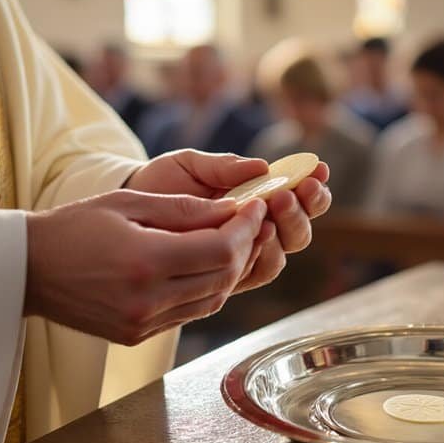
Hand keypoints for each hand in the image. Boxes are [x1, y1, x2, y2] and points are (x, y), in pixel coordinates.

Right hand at [24, 190, 266, 344]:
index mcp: (144, 262)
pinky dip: (206, 290)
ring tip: (232, 243)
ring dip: (230, 272)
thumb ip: (185, 209)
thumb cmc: (74, 227)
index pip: (220, 250)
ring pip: (212, 301)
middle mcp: (147, 300)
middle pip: (223, 278)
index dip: (246, 229)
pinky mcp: (137, 335)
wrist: (27, 269)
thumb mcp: (129, 202)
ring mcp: (142, 323)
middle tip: (251, 224)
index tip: (257, 208)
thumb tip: (233, 211)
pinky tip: (204, 266)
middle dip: (245, 248)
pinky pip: (189, 314)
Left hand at [125, 149, 331, 293]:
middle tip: (294, 191)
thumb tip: (263, 167)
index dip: (314, 186)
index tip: (318, 169)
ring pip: (284, 252)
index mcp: (257, 200)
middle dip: (304, 209)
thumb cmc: (161, 184)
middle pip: (299, 230)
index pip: (298, 198)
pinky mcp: (226, 277)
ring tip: (276, 203)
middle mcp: (257, 230)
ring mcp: (243, 255)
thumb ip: (224, 167)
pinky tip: (259, 232)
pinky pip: (256, 272)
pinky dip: (263, 254)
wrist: (125, 210)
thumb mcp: (191, 166)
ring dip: (287, 228)